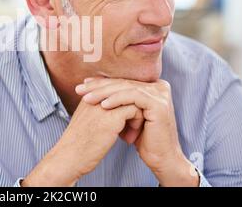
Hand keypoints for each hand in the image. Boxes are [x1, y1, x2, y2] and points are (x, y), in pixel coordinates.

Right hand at [22, 96, 143, 186]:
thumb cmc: (77, 145)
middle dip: (131, 106)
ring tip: (132, 132)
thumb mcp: (85, 121)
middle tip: (132, 125)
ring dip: (136, 115)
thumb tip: (113, 113)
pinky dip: (137, 122)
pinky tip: (131, 137)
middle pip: (124, 90)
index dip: (122, 102)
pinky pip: (134, 109)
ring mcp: (103, 105)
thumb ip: (96, 112)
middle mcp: (96, 96)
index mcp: (88, 95)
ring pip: (132, 98)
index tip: (125, 119)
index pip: (114, 87)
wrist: (68, 158)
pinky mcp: (112, 117)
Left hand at [76, 78, 198, 186]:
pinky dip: (117, 100)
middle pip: (123, 83)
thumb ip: (118, 100)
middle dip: (99, 86)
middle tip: (80, 90)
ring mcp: (161, 94)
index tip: (83, 85)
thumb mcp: (127, 115)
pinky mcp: (159, 104)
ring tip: (87, 98)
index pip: (122, 81)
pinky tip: (103, 105)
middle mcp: (159, 86)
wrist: (162, 159)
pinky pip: (133, 97)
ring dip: (104, 93)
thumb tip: (93, 87)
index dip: (101, 82)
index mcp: (153, 86)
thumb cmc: (143, 139)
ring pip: (126, 88)